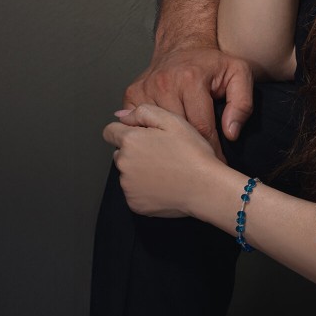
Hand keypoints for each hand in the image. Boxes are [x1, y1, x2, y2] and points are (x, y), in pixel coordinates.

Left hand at [102, 104, 232, 217]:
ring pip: (127, 172)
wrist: (206, 188)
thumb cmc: (193, 154)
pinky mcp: (134, 203)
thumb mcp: (173, 120)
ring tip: (166, 169)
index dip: (126, 130)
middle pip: (120, 152)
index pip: (110, 131)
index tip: (143, 136)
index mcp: (130, 141)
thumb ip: (143, 112)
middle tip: (161, 152)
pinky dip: (145, 188)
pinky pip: (134, 192)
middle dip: (135, 151)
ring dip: (140, 170)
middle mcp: (123, 164)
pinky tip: (164, 184)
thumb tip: (122, 116)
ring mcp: (127, 186)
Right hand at [123, 43, 256, 159]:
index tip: (217, 163)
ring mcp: (144, 89)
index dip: (211, 150)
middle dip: (190, 151)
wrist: (183, 45)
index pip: (201, 127)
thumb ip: (242, 103)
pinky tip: (161, 141)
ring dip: (168, 146)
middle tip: (200, 164)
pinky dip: (149, 136)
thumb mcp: (239, 74)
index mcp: (190, 79)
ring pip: (155, 132)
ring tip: (181, 155)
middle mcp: (163, 83)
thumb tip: (230, 133)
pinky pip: (137, 125)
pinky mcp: (131, 94)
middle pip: (175, 133)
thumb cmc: (212, 64)